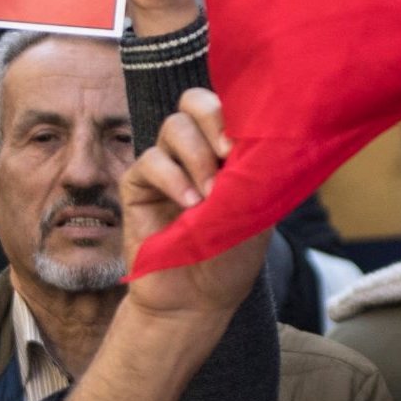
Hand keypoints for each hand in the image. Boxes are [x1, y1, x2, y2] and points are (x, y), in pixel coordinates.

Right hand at [119, 89, 267, 323]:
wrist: (197, 300)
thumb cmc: (231, 258)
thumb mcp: (258, 212)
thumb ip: (257, 173)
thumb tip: (264, 140)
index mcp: (225, 150)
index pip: (225, 105)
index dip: (234, 112)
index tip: (246, 144)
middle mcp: (194, 150)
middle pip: (193, 101)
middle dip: (212, 119)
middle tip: (227, 153)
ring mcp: (165, 166)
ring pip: (173, 126)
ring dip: (195, 155)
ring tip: (210, 194)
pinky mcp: (137, 186)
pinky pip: (149, 161)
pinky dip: (172, 178)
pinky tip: (189, 204)